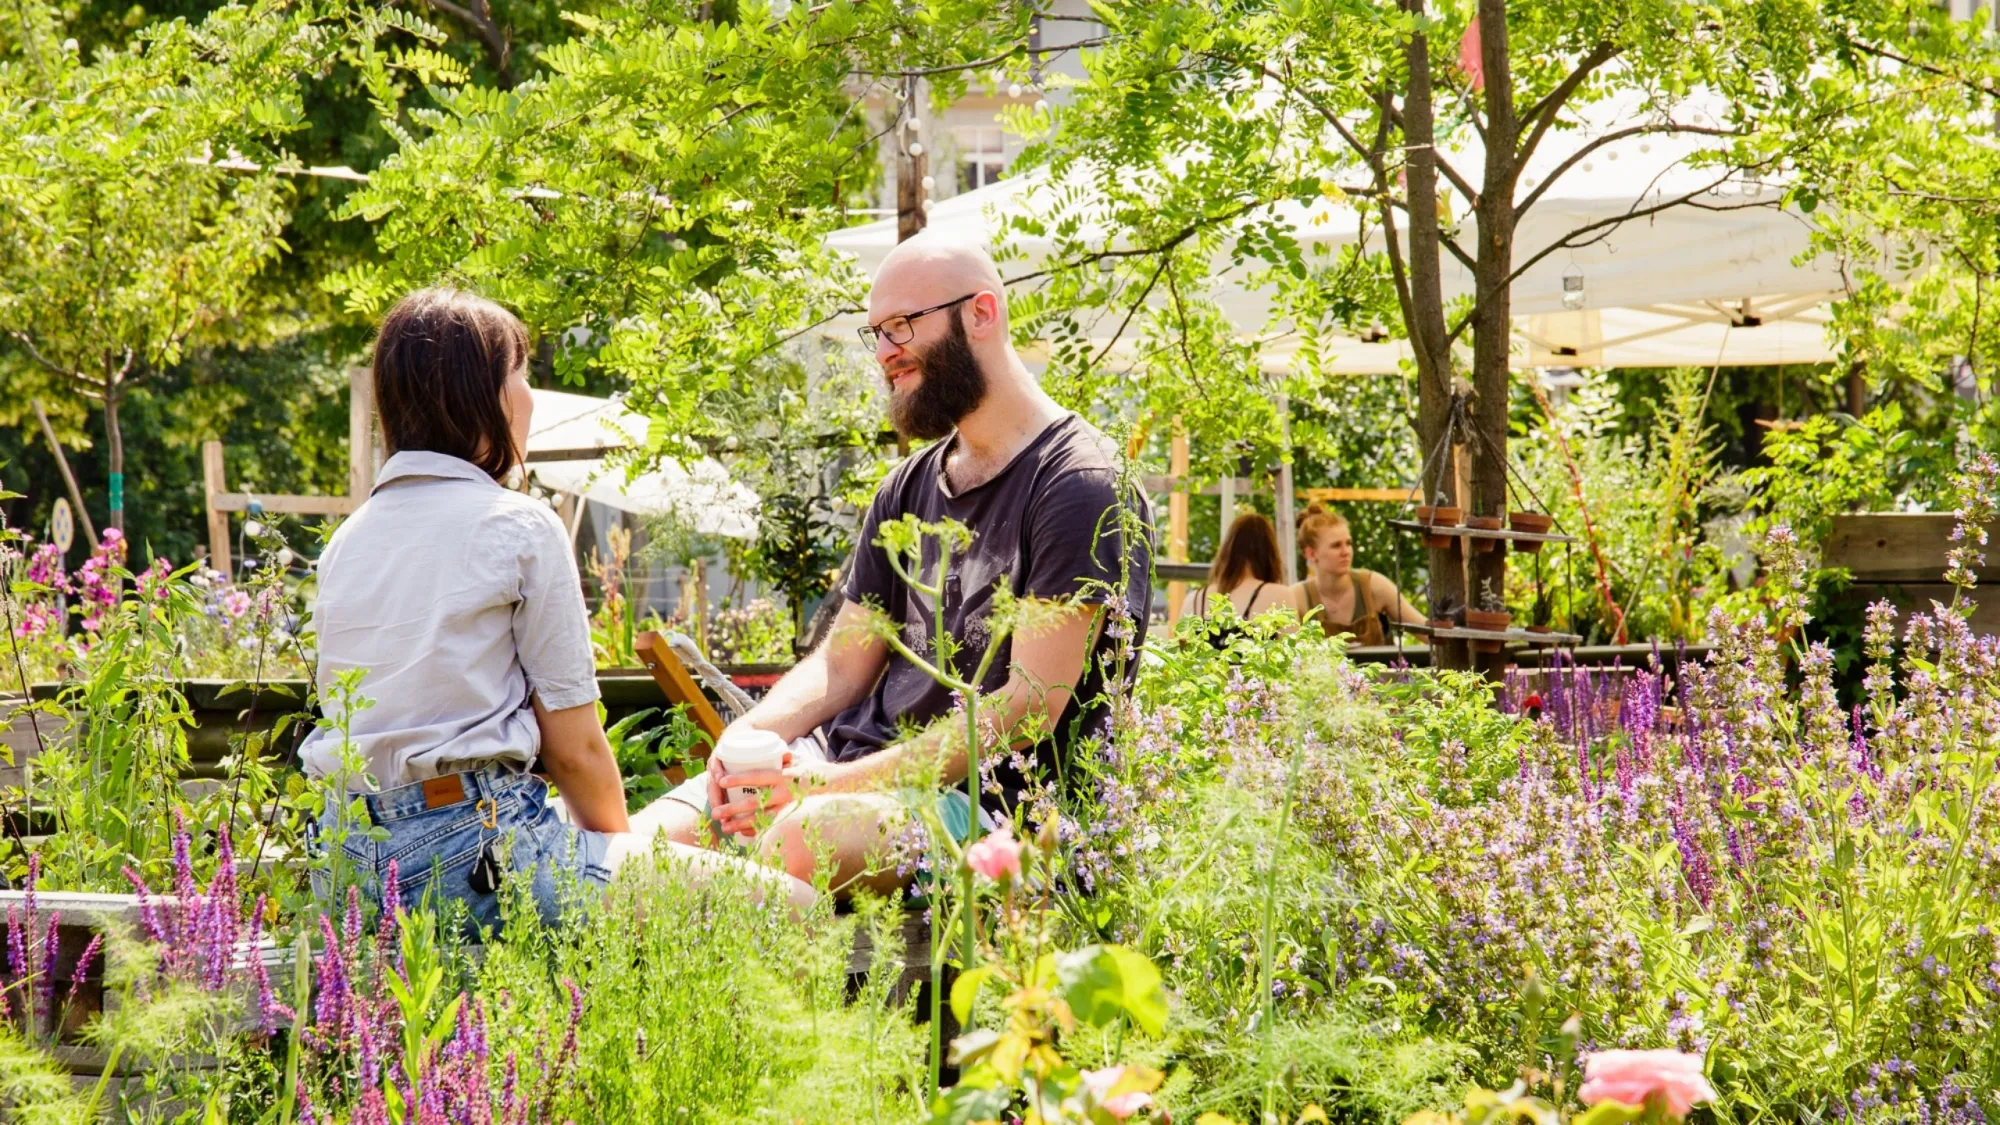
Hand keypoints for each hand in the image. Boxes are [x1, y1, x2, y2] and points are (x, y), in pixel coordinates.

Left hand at [711, 754, 841, 838]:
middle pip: (754, 802)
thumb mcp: (800, 759)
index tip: (721, 781)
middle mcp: (786, 793)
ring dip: (740, 824)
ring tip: (724, 827)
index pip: (757, 776)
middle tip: (716, 812)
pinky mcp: (793, 819)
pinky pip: (772, 828)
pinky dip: (757, 831)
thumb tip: (767, 751)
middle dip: (733, 808)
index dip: (738, 779)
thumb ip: (783, 757)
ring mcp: (790, 809)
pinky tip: (743, 833)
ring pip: (761, 819)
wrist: (842, 788)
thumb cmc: (818, 771)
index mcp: (785, 775)